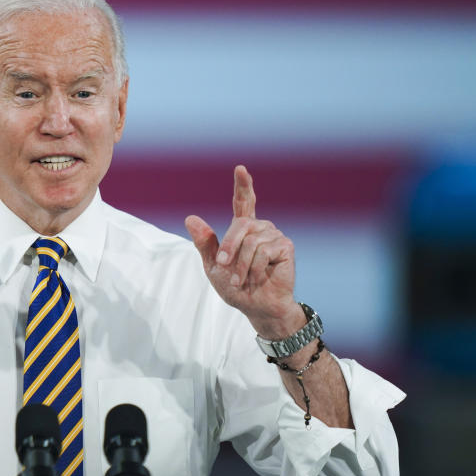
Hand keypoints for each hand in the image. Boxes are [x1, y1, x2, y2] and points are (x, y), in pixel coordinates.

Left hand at [185, 165, 303, 337]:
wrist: (256, 306)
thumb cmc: (235, 287)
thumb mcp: (213, 265)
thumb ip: (205, 242)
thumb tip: (190, 218)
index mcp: (244, 229)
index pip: (244, 202)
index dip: (243, 185)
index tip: (240, 169)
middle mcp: (261, 227)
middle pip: (240, 224)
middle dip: (228, 247)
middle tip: (223, 266)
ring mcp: (274, 235)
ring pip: (250, 241)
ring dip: (240, 265)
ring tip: (240, 279)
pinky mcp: (285, 246)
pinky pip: (263, 251)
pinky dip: (254, 268)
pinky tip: (257, 278)